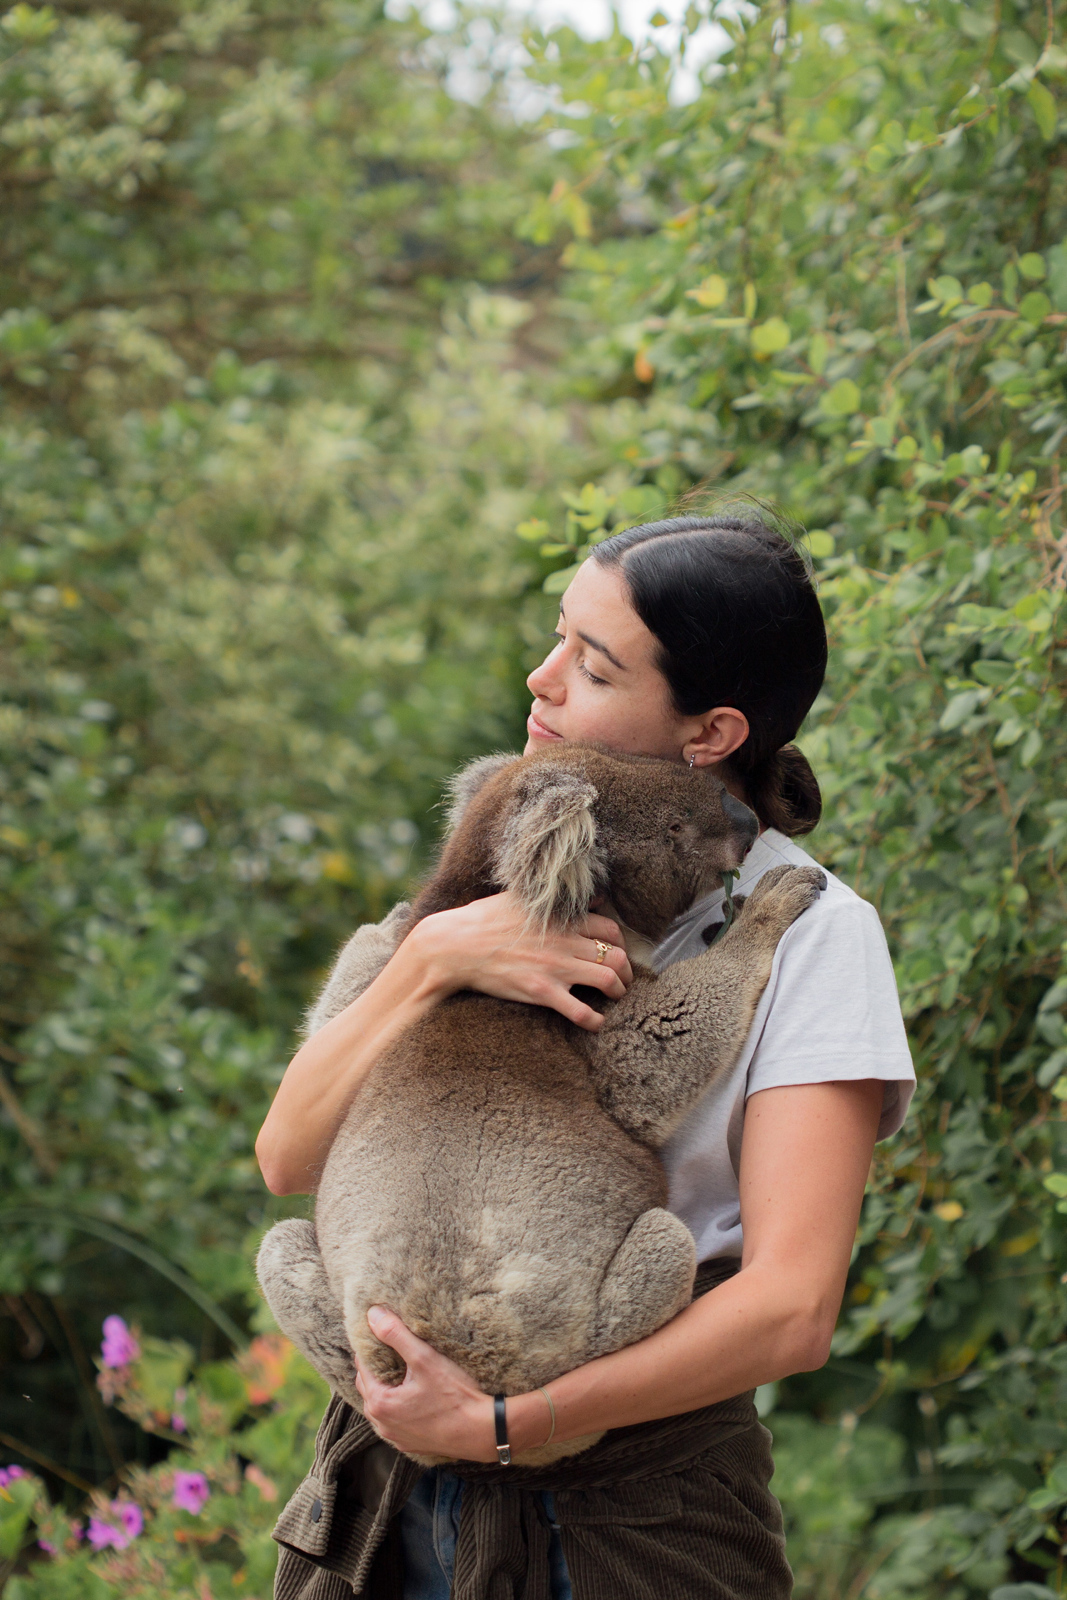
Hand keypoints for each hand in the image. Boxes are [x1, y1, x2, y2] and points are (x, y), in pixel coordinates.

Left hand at [355, 1307, 497, 1461]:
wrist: (482, 1431)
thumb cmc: (454, 1396)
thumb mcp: (424, 1359)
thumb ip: (396, 1335)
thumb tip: (372, 1314)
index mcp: (380, 1403)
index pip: (362, 1368)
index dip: (369, 1349)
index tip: (380, 1335)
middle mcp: (383, 1425)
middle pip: (368, 1388)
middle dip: (375, 1368)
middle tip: (390, 1350)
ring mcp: (396, 1437)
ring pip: (380, 1407)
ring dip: (386, 1389)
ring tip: (401, 1371)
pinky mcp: (411, 1444)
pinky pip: (395, 1421)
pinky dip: (398, 1407)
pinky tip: (413, 1396)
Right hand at [406, 892, 632, 1030]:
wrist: (454, 945)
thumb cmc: (482, 920)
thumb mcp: (519, 899)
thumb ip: (549, 899)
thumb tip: (577, 894)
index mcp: (560, 918)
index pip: (609, 929)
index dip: (619, 943)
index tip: (615, 952)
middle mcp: (564, 941)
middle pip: (616, 955)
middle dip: (626, 970)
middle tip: (623, 979)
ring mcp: (555, 967)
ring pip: (609, 979)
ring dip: (619, 991)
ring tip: (616, 997)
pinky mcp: (542, 991)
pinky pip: (581, 1011)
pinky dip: (595, 1020)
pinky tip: (596, 1023)